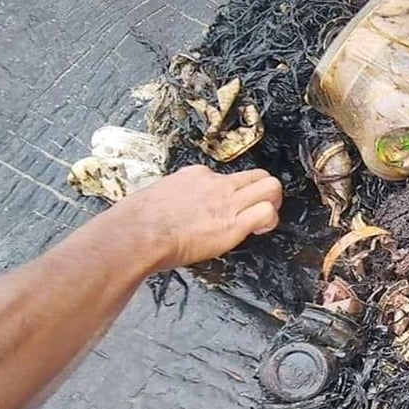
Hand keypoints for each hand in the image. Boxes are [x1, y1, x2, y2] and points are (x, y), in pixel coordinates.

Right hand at [111, 166, 282, 269]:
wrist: (137, 233)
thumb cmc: (135, 221)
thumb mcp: (154, 196)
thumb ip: (170, 199)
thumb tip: (167, 210)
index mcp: (195, 175)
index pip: (226, 176)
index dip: (231, 193)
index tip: (225, 207)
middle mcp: (216, 184)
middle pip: (257, 175)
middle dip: (264, 190)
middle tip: (258, 208)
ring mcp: (227, 201)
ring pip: (270, 186)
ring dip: (274, 202)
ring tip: (265, 218)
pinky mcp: (233, 224)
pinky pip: (267, 212)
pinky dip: (270, 221)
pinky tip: (259, 230)